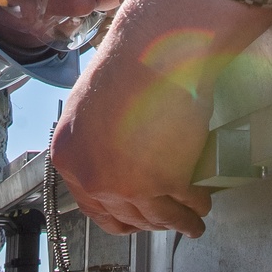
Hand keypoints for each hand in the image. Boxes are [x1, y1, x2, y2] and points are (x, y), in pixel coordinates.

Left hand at [51, 0, 271, 237]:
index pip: (90, 204)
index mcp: (68, 156)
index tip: (135, 220)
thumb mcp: (91, 103)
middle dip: (149, 223)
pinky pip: (185, 204)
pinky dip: (197, 207)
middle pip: (124, 216)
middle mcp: (91, 178)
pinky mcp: (164, 184)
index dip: (117, 216)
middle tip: (166, 222)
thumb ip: (95, 137)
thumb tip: (112, 154)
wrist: (156, 48)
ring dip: (177, 223)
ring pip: (157, 217)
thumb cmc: (128, 63)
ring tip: (192, 222)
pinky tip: (203, 204)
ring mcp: (127, 185)